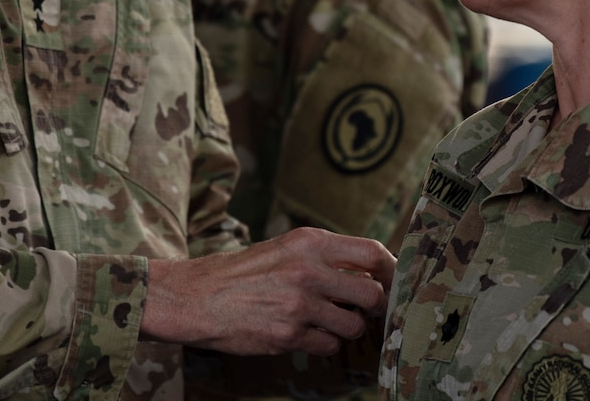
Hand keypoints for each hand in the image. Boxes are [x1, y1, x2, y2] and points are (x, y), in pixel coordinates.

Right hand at [141, 227, 395, 355]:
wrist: (196, 297)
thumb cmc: (242, 272)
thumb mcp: (284, 248)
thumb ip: (324, 256)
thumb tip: (368, 271)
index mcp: (310, 242)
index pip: (373, 253)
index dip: (392, 271)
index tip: (394, 281)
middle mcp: (308, 270)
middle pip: (372, 295)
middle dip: (372, 307)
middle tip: (362, 309)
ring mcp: (299, 305)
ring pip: (353, 325)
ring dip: (347, 328)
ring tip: (328, 322)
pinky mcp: (288, 335)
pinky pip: (328, 346)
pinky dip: (324, 344)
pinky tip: (306, 334)